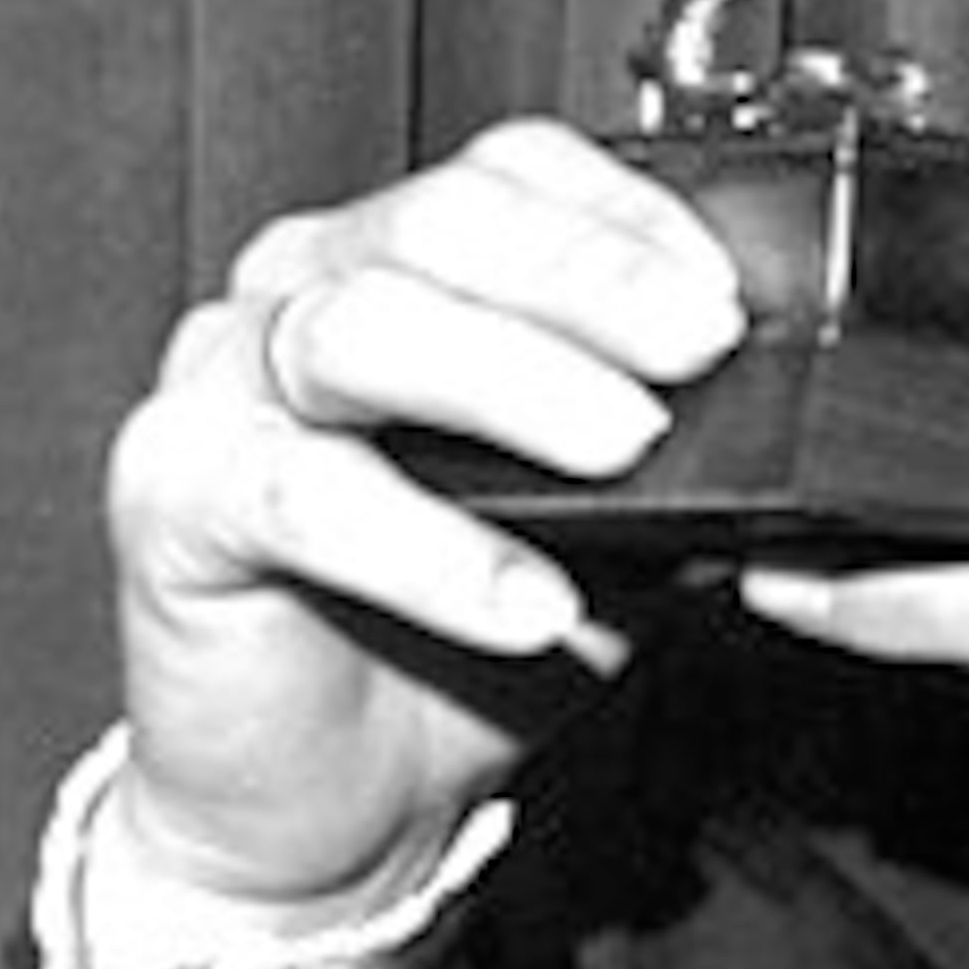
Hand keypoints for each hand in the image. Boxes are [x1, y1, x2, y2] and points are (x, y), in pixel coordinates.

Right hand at [103, 118, 744, 919]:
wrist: (341, 795)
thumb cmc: (464, 637)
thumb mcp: (616, 525)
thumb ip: (682, 449)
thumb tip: (794, 412)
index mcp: (408, 264)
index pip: (513, 173)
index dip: (625, 218)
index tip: (730, 292)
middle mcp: (306, 292)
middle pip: (443, 223)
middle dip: (590, 280)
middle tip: (700, 348)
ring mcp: (227, 384)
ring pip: (363, 328)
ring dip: (515, 382)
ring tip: (628, 453)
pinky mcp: (174, 496)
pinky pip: (302, 494)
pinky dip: (431, 549)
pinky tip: (529, 600)